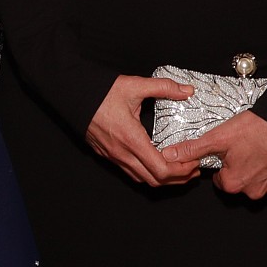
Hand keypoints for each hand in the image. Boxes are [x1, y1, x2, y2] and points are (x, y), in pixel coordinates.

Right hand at [84, 74, 200, 186]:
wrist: (72, 94)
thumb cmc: (100, 92)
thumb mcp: (134, 85)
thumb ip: (163, 87)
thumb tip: (186, 90)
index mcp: (131, 139)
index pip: (161, 169)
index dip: (182, 170)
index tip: (194, 161)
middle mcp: (122, 153)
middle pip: (155, 180)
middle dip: (178, 178)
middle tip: (192, 169)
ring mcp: (113, 156)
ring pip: (142, 179)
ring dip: (163, 178)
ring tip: (179, 169)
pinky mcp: (107, 155)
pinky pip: (131, 173)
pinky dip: (147, 173)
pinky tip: (155, 163)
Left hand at [166, 110, 266, 199]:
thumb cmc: (256, 128)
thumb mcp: (218, 136)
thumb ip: (192, 149)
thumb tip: (169, 155)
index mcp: (234, 183)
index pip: (222, 182)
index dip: (224, 166)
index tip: (231, 154)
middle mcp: (255, 191)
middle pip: (243, 185)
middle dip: (243, 170)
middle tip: (248, 149)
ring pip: (265, 186)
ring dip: (263, 174)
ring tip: (263, 152)